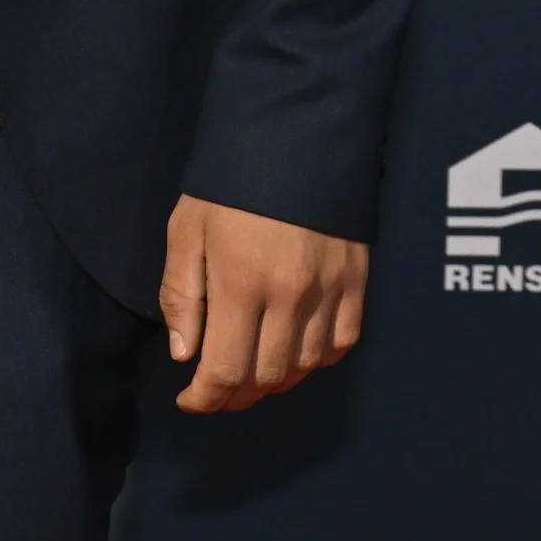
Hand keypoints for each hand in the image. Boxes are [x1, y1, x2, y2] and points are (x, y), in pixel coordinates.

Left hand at [160, 194, 368, 412]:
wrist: (296, 139)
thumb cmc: (228, 186)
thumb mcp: (186, 231)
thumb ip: (182, 296)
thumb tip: (185, 355)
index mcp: (240, 285)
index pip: (225, 370)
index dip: (206, 398)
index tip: (190, 402)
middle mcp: (291, 298)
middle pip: (267, 377)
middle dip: (236, 396)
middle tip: (216, 393)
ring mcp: (330, 293)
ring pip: (305, 367)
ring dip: (274, 381)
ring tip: (249, 375)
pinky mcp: (357, 284)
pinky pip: (340, 344)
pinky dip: (315, 360)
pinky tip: (293, 352)